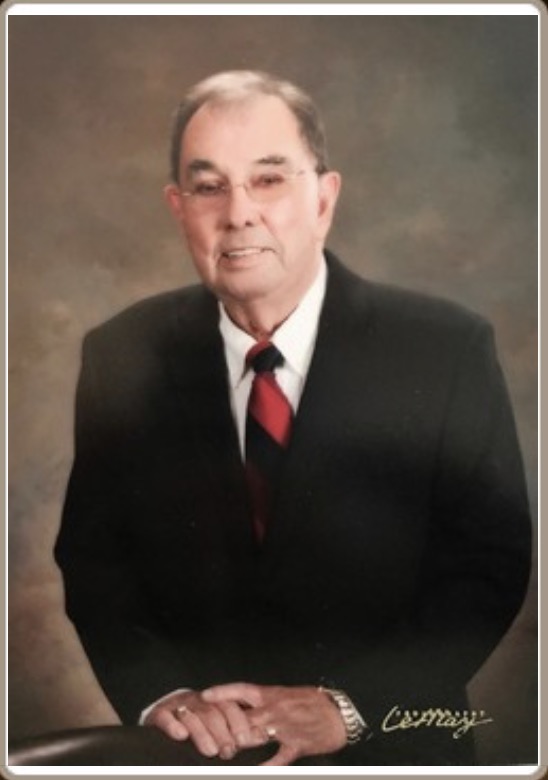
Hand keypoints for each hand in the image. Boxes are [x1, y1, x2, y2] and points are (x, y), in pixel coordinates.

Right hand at [143, 689, 266, 759]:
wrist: (161, 719)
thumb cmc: (195, 728)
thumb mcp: (215, 728)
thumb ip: (232, 735)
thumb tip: (255, 742)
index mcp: (214, 702)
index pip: (230, 706)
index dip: (238, 722)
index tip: (245, 741)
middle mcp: (198, 700)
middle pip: (213, 710)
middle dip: (222, 731)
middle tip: (229, 751)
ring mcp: (178, 705)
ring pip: (192, 714)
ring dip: (202, 732)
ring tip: (210, 750)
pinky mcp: (159, 712)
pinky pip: (165, 715)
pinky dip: (172, 725)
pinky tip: (180, 735)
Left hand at [202, 682, 346, 764]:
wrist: (341, 713)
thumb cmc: (313, 701)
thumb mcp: (287, 694)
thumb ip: (265, 701)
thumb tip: (241, 704)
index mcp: (272, 694)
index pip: (242, 691)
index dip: (222, 692)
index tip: (203, 696)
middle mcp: (275, 710)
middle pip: (243, 718)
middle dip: (226, 728)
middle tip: (208, 734)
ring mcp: (285, 729)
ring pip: (256, 737)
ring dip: (241, 744)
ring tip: (225, 752)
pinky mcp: (296, 746)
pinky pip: (278, 758)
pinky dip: (267, 767)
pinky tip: (255, 772)